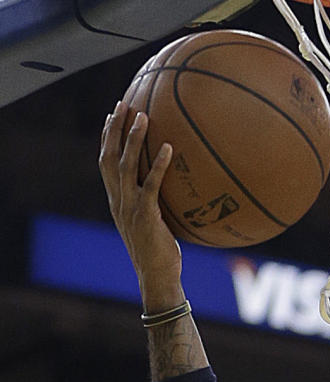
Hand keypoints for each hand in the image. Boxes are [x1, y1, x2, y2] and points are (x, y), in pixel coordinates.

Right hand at [99, 102, 181, 300]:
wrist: (156, 277)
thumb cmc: (159, 255)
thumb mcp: (152, 225)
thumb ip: (154, 205)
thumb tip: (173, 191)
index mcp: (116, 201)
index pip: (105, 163)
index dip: (106, 138)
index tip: (112, 115)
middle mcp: (118, 201)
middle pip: (108, 156)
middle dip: (114, 128)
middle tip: (122, 104)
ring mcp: (130, 208)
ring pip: (125, 165)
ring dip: (133, 139)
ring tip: (143, 115)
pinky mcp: (146, 215)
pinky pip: (151, 185)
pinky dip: (158, 165)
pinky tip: (169, 149)